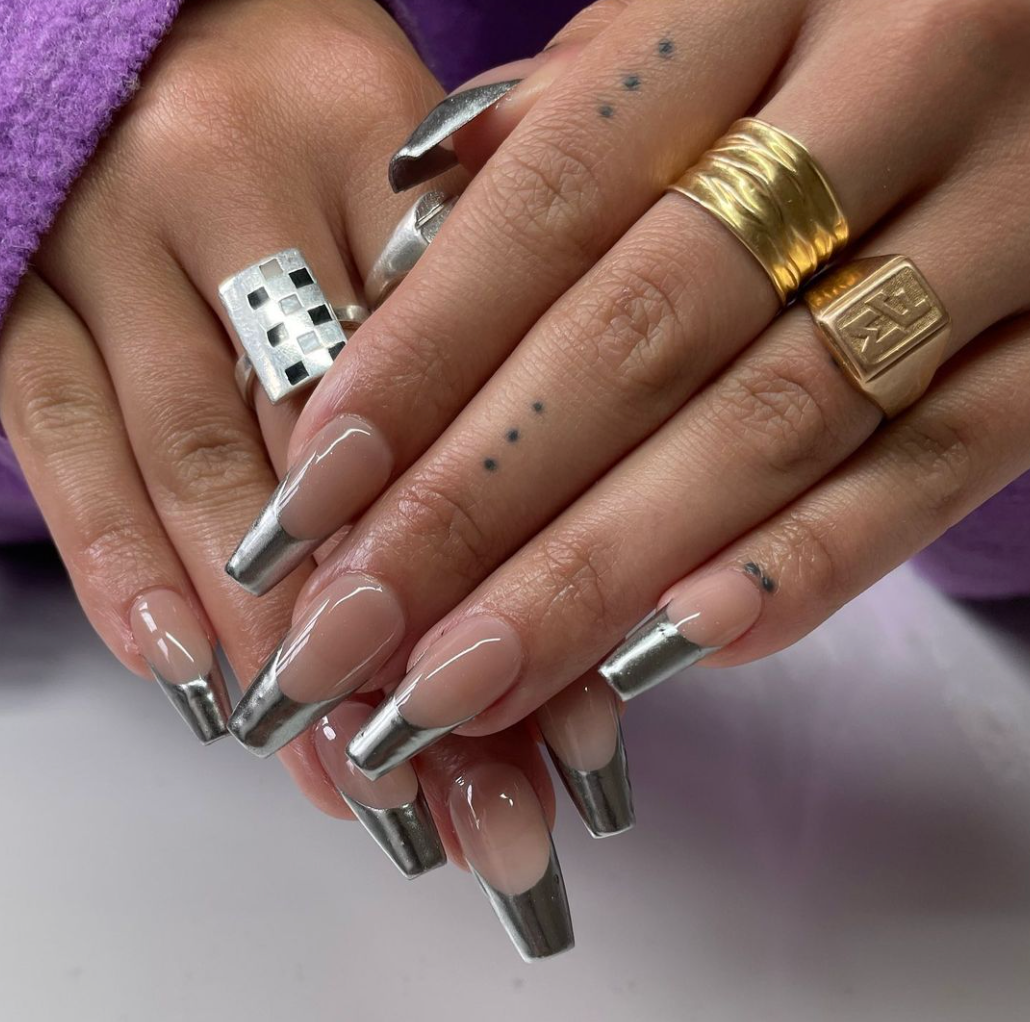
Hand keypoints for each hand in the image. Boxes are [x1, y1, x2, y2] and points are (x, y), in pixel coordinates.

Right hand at [0, 0, 598, 956]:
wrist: (154, 21)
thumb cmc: (315, 115)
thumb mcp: (422, 177)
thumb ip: (487, 326)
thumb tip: (563, 545)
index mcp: (376, 139)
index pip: (460, 382)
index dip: (515, 563)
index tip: (569, 716)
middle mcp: (241, 177)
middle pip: (338, 448)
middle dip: (400, 638)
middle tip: (459, 798)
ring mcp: (117, 231)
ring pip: (201, 458)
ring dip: (274, 633)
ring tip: (338, 771)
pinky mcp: (23, 278)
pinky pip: (57, 427)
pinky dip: (118, 557)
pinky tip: (183, 668)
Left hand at [230, 0, 1029, 775]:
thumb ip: (588, 101)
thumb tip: (433, 202)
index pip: (555, 198)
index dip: (426, 357)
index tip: (322, 490)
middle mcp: (895, 90)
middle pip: (643, 337)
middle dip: (480, 505)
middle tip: (361, 630)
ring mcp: (1006, 217)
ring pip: (774, 423)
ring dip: (604, 570)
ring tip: (473, 676)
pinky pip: (944, 464)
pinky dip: (808, 565)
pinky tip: (677, 646)